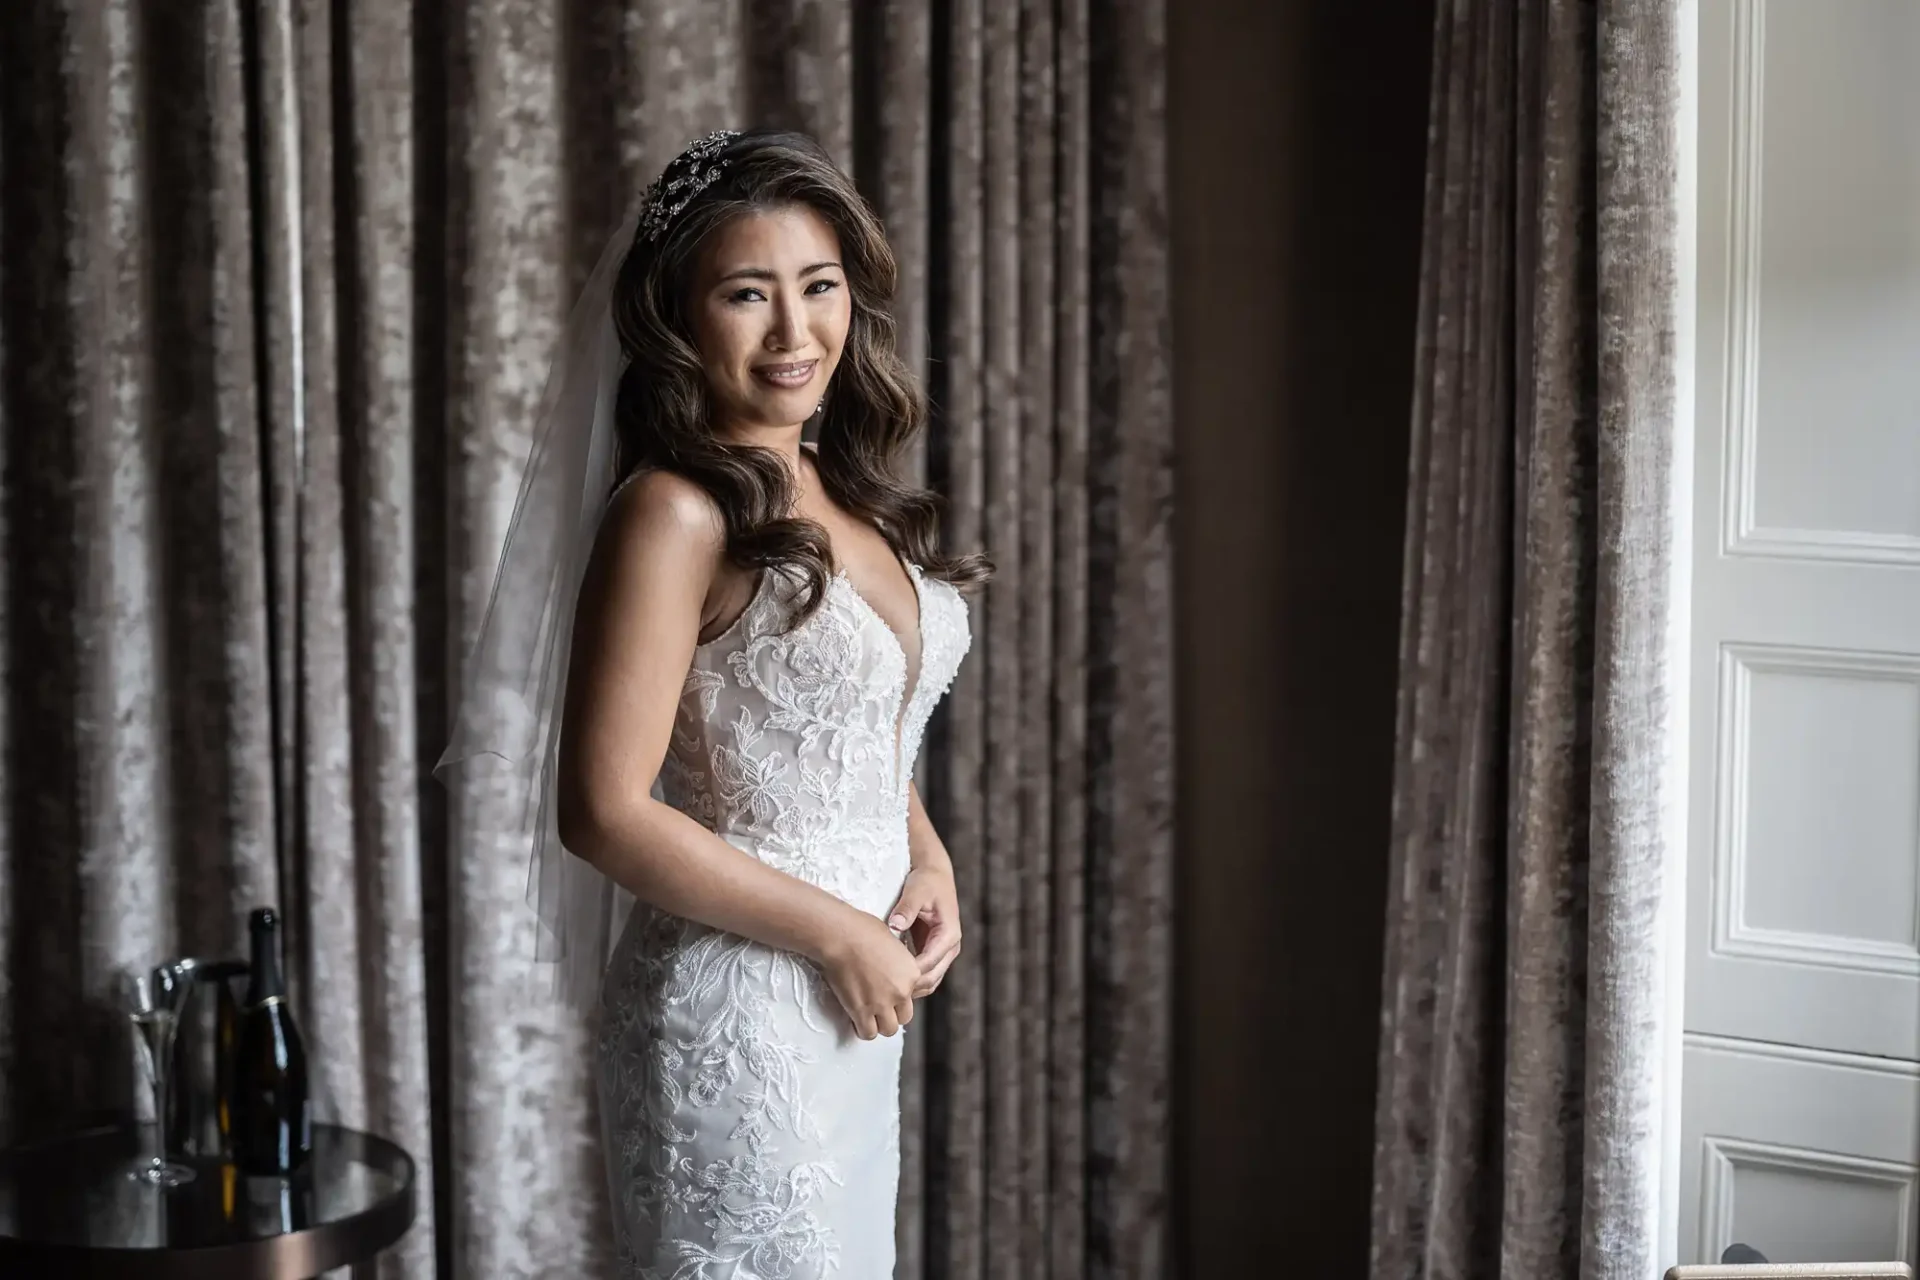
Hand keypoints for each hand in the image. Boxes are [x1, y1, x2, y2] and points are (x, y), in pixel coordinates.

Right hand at [818, 911, 919, 1040]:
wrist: (840, 936)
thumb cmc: (861, 929)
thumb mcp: (892, 942)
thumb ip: (898, 962)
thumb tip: (891, 970)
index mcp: (912, 972)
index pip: (914, 995)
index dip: (901, 996)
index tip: (891, 996)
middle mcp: (901, 990)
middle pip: (904, 1017)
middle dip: (892, 1013)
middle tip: (879, 1007)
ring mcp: (882, 1003)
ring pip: (888, 1029)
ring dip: (879, 1024)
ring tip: (869, 1016)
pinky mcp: (862, 1010)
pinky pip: (868, 1033)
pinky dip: (863, 1030)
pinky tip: (857, 1021)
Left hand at [888, 864, 961, 996]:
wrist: (935, 874)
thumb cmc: (926, 881)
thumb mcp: (916, 891)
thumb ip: (906, 909)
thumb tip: (895, 925)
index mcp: (949, 934)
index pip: (929, 963)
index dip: (909, 973)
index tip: (886, 978)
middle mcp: (950, 947)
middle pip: (931, 978)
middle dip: (909, 986)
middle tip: (882, 991)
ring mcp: (942, 952)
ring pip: (929, 981)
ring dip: (910, 988)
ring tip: (884, 991)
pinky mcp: (932, 952)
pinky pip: (923, 974)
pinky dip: (909, 980)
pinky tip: (888, 981)